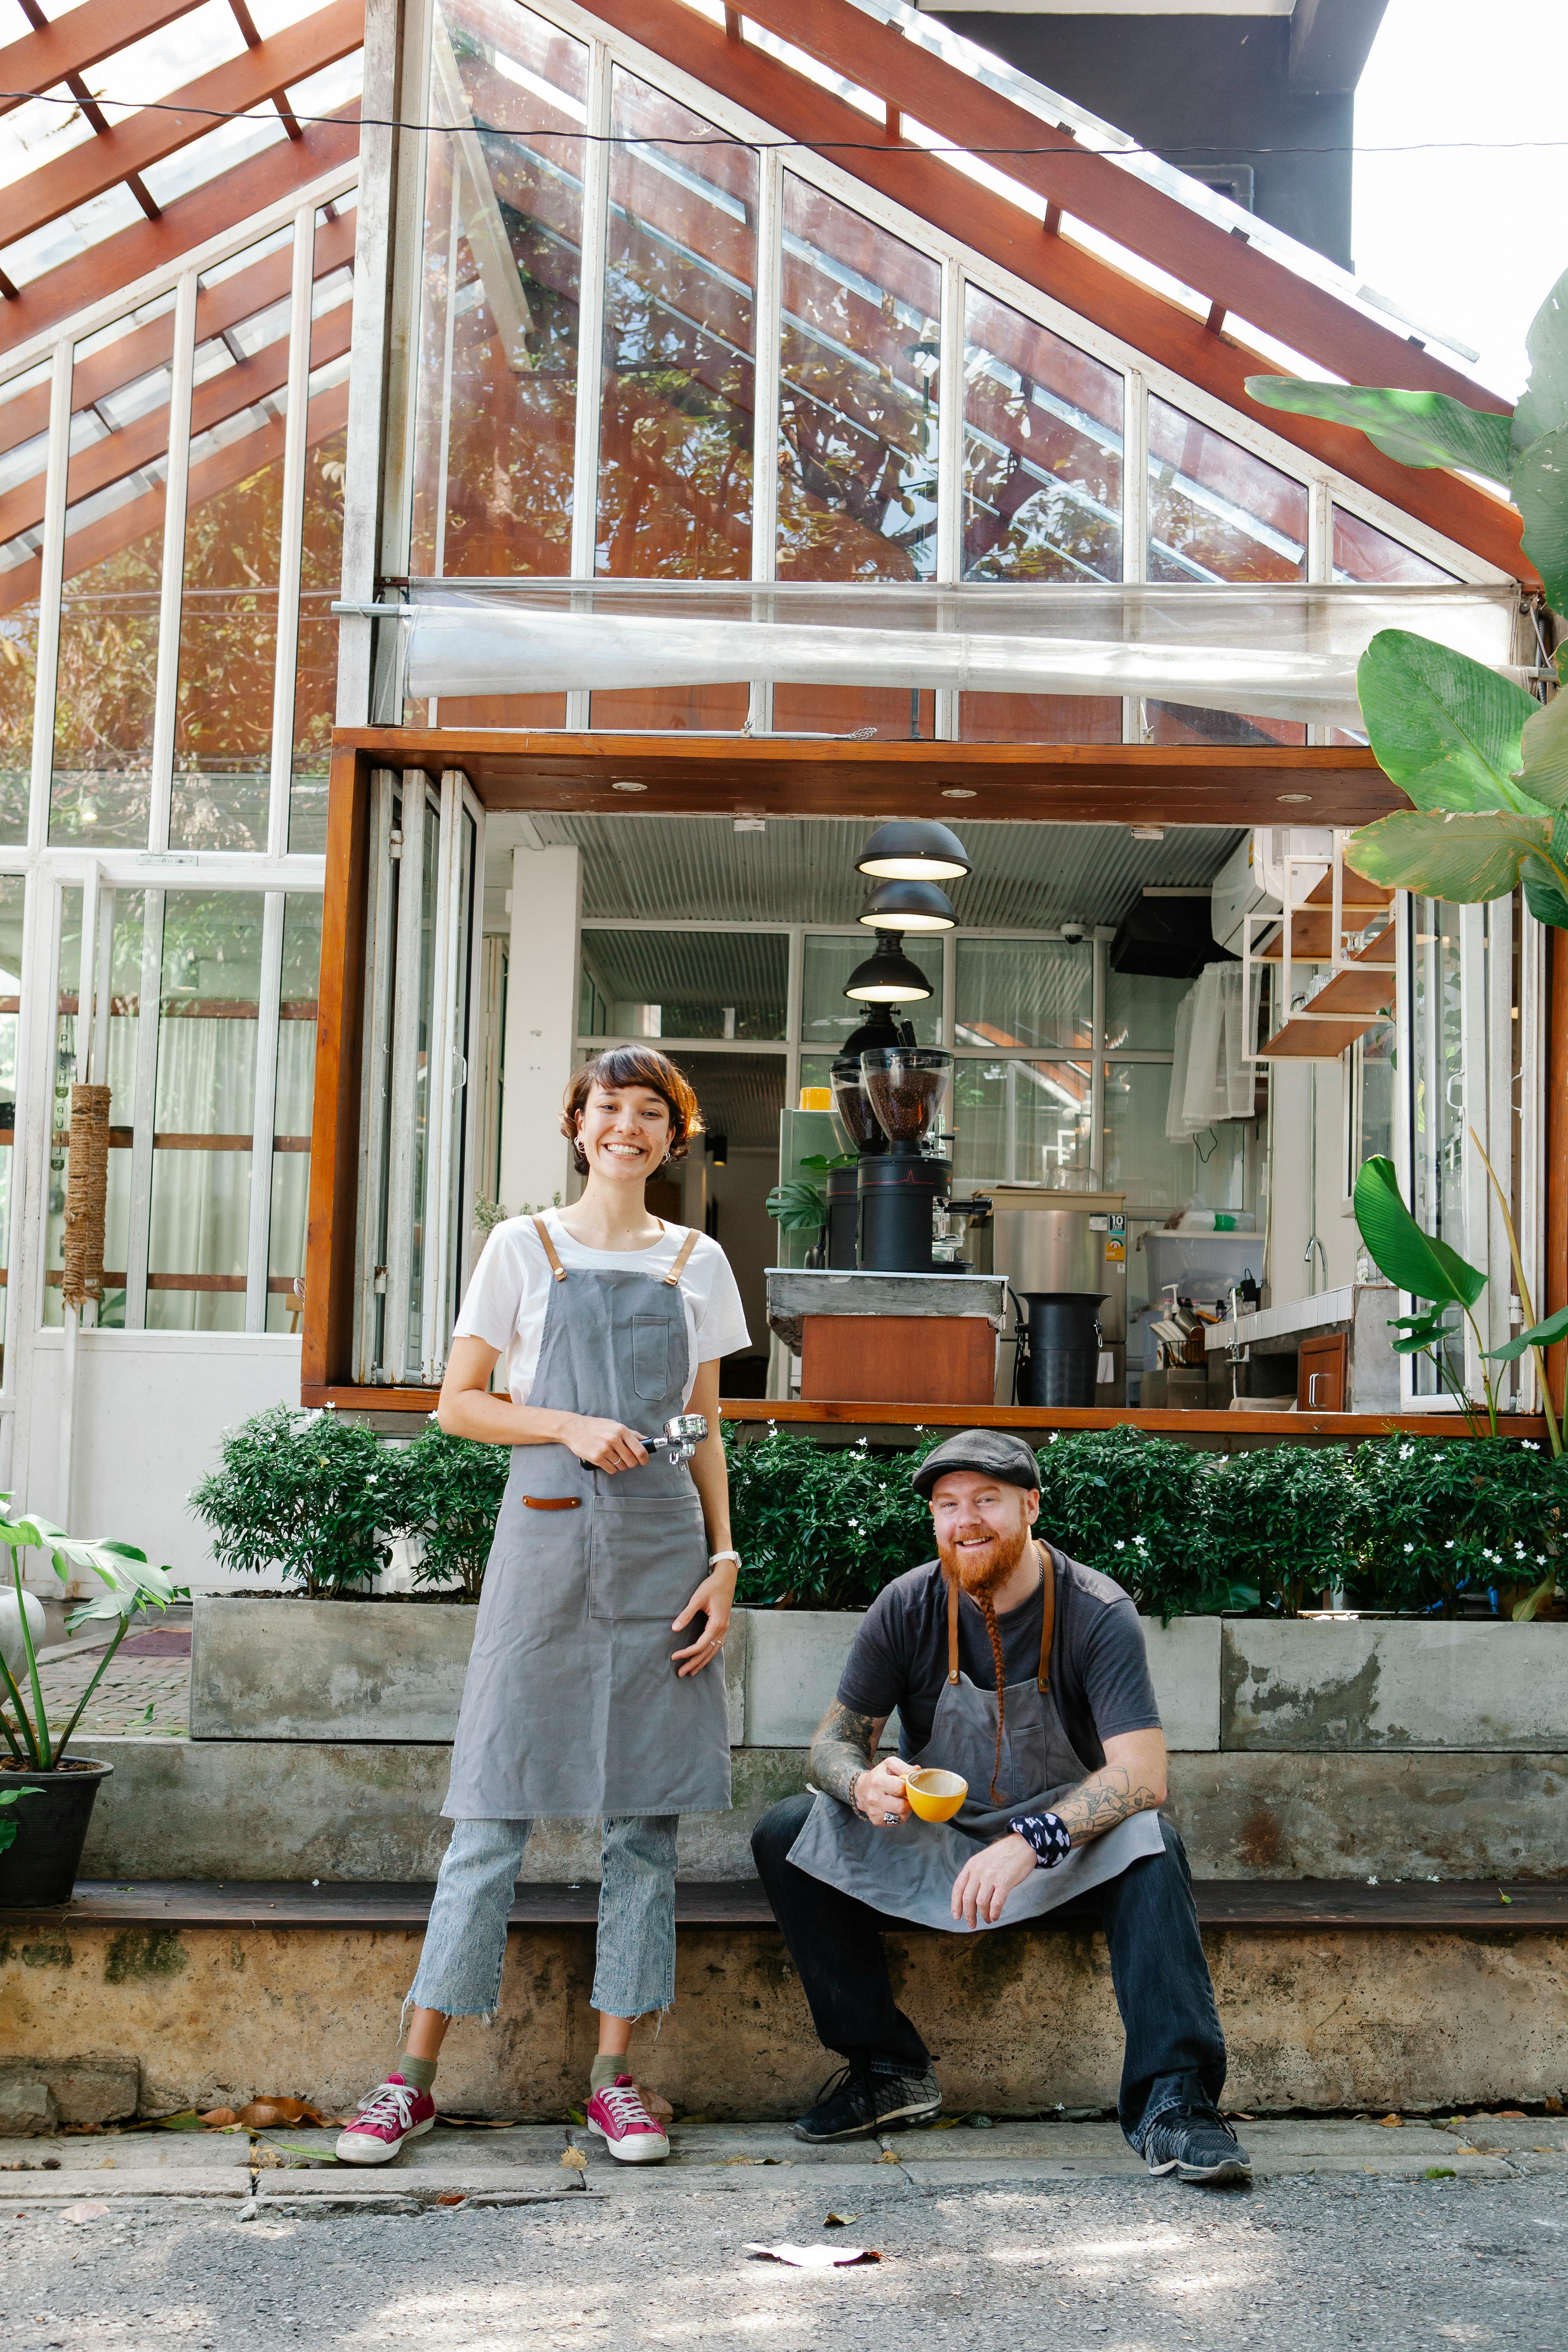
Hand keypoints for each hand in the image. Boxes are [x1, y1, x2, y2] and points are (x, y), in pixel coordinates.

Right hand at [565, 1416, 648, 1473]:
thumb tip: (646, 1440)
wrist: (573, 1428)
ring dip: (620, 1466)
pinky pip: (611, 1470)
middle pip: (632, 1460)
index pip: (640, 1449)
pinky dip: (611, 1468)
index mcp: (621, 1430)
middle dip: (631, 1463)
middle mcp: (614, 1439)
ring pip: (621, 1466)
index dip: (644, 1458)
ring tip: (614, 1459)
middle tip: (626, 1460)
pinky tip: (607, 1462)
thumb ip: (631, 1433)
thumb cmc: (595, 1426)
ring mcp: (605, 1449)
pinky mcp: (596, 1458)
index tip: (644, 1461)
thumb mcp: (614, 1425)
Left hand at [672, 1562, 735, 1676]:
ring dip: (702, 1662)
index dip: (687, 1653)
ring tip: (691, 1672)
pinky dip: (709, 1654)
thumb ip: (686, 1614)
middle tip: (680, 1674)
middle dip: (693, 1663)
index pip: (700, 1645)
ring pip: (713, 1651)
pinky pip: (717, 1645)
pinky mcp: (723, 1626)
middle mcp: (722, 1629)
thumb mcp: (697, 1598)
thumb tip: (674, 1629)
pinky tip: (703, 1658)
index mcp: (717, 1623)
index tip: (674, 1657)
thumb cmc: (712, 1586)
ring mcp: (724, 1629)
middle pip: (707, 1652)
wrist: (726, 1578)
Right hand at [853, 1755, 913, 1828]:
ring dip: (905, 1809)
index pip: (901, 1788)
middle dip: (907, 1800)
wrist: (861, 1790)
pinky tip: (894, 1808)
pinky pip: (897, 1822)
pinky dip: (899, 1816)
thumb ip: (904, 1766)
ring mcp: (875, 1812)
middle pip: (902, 1806)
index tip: (904, 1785)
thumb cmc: (877, 1776)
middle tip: (904, 1795)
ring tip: (900, 1801)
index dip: (906, 1786)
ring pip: (902, 1816)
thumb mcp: (889, 1765)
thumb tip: (917, 1770)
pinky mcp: (877, 1821)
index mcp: (878, 1782)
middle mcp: (874, 1798)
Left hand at [951, 1833, 1035, 1927]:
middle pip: (968, 1898)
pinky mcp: (1004, 1882)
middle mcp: (979, 1870)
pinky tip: (995, 1917)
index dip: (956, 1904)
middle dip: (969, 1914)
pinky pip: (996, 1904)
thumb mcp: (983, 1859)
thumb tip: (970, 1896)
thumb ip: (975, 1874)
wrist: (1023, 1845)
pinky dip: (994, 1914)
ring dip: (983, 1915)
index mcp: (972, 1865)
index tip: (957, 1916)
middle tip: (972, 1924)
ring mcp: (991, 1876)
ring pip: (981, 1903)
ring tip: (987, 1919)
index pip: (958, 1887)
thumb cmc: (1004, 1854)